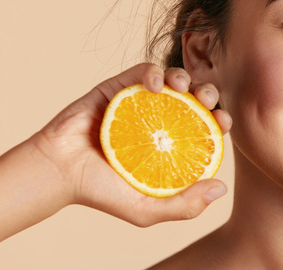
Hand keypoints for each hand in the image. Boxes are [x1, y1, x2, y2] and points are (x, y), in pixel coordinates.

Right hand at [29, 63, 231, 226]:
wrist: (59, 173)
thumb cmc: (101, 193)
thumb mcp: (146, 209)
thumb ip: (184, 206)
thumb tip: (221, 188)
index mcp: (172, 144)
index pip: (205, 127)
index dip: (220, 120)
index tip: (223, 122)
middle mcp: (160, 121)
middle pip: (194, 99)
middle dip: (208, 94)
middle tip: (208, 101)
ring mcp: (140, 102)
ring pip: (172, 79)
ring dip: (184, 77)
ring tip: (183, 87)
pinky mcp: (118, 87)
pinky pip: (142, 71)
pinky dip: (153, 72)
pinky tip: (156, 84)